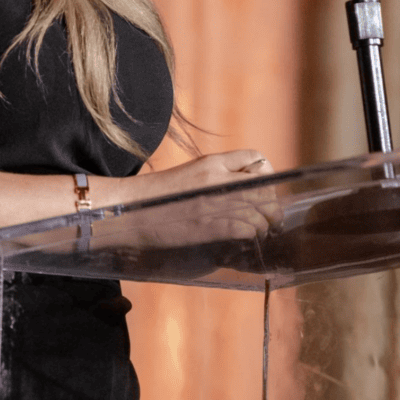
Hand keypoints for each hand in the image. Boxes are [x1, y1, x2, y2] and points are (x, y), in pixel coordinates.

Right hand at [103, 150, 279, 249]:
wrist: (128, 212)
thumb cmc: (157, 201)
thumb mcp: (189, 177)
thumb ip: (216, 180)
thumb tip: (246, 193)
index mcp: (211, 163)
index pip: (256, 158)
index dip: (266, 177)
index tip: (263, 193)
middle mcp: (217, 177)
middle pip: (265, 187)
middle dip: (271, 206)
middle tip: (268, 220)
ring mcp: (215, 201)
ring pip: (262, 210)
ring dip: (263, 225)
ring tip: (255, 234)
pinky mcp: (211, 225)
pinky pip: (248, 228)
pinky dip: (251, 236)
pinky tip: (242, 241)